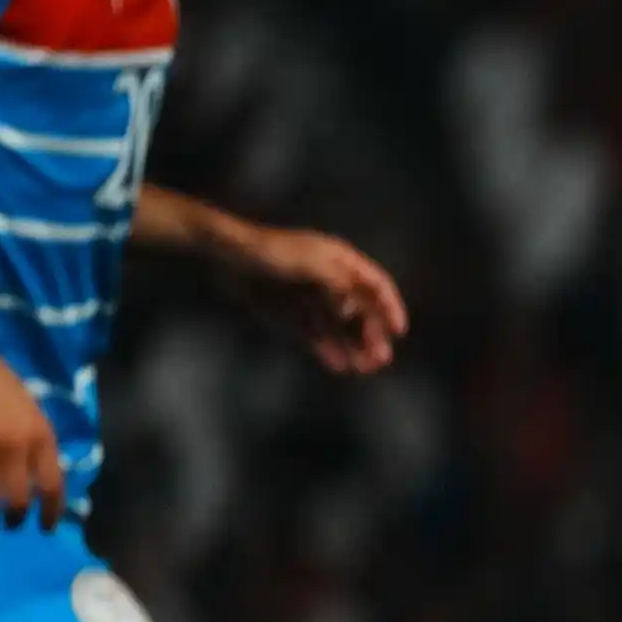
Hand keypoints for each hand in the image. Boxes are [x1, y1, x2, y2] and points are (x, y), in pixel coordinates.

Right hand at [0, 344, 63, 529]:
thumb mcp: (29, 411)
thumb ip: (36, 443)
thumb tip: (42, 481)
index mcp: (40, 435)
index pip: (52, 485)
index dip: (50, 512)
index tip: (44, 528)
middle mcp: (16, 443)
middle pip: (18, 498)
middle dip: (13, 519)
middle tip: (8, 527)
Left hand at [232, 226, 409, 375]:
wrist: (224, 256)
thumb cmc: (269, 252)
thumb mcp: (310, 264)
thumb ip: (337, 285)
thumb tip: (353, 308)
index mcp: (339, 260)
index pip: (375, 285)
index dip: (389, 307)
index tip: (398, 332)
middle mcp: (328, 280)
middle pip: (359, 311)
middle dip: (371, 336)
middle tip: (379, 361)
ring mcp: (309, 298)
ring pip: (338, 328)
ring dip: (351, 348)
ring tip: (360, 369)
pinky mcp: (289, 314)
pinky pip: (313, 335)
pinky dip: (326, 349)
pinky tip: (335, 364)